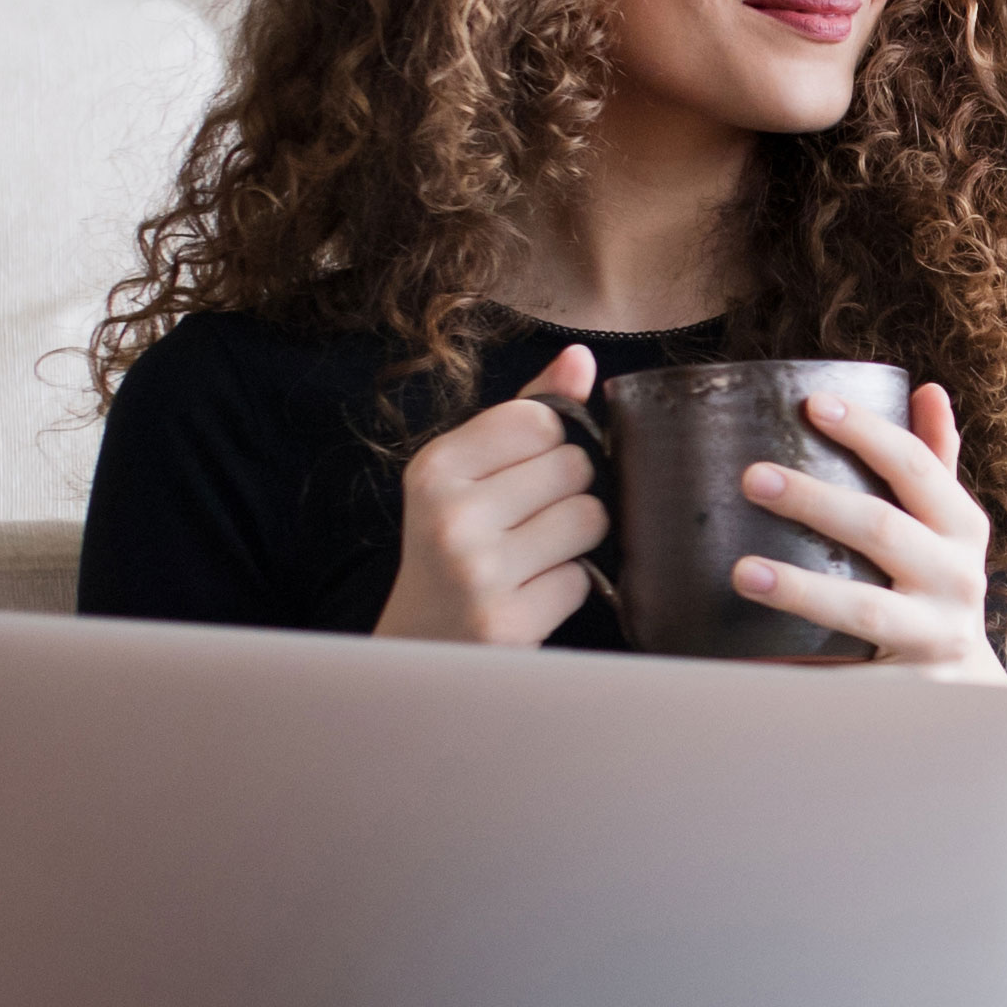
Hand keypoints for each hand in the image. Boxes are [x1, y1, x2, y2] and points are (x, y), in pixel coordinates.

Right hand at [374, 345, 606, 645]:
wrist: (417, 650)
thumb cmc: (452, 552)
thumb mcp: (468, 478)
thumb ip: (525, 414)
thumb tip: (580, 357)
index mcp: (435, 468)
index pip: (541, 419)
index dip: (550, 447)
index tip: (520, 478)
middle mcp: (450, 515)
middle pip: (574, 466)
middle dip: (567, 495)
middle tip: (526, 526)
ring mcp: (478, 571)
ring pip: (589, 519)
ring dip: (575, 542)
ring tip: (532, 559)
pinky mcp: (508, 622)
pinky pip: (582, 580)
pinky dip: (566, 588)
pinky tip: (528, 597)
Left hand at [738, 381, 1006, 685]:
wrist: (969, 690)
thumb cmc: (939, 590)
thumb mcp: (949, 530)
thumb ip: (935, 464)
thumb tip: (927, 390)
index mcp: (962, 530)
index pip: (917, 468)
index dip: (869, 432)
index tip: (813, 405)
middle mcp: (956, 580)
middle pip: (883, 530)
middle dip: (816, 501)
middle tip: (751, 478)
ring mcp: (933, 638)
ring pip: (865, 609)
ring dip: (801, 588)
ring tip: (741, 572)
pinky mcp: (907, 691)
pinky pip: (844, 680)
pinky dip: (796, 670)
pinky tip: (746, 660)